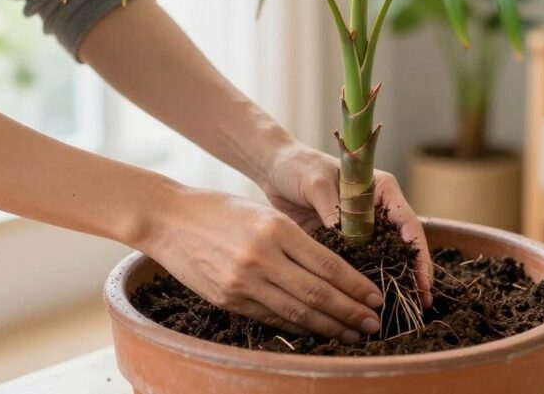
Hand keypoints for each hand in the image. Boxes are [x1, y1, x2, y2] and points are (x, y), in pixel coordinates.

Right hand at [143, 187, 384, 341]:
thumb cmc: (218, 209)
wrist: (167, 219)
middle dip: (350, 312)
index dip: (355, 286)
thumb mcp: (263, 214)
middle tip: (373, 324)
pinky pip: (271, 317)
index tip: (376, 297)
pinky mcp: (228, 299)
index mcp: (276, 229)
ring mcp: (243, 282)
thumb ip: (295, 241)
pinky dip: (297, 327)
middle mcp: (262, 257)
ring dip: (329, 327)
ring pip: (297, 312)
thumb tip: (333, 272)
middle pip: (318, 294)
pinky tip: (315, 333)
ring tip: (352, 335)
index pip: (328, 265)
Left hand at [260, 144, 433, 307]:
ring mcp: (358, 229)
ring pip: (380, 260)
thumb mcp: (316, 182)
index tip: (422, 279)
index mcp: (380, 190)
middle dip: (411, 275)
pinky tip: (363, 304)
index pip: (408, 223)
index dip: (418, 252)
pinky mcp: (339, 242)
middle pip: (401, 246)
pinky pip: (354, 266)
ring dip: (388, 283)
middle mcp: (375, 211)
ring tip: (395, 311)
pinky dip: (360, 283)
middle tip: (418, 304)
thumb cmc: (299, 166)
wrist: (273, 169)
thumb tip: (342, 234)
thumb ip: (332, 206)